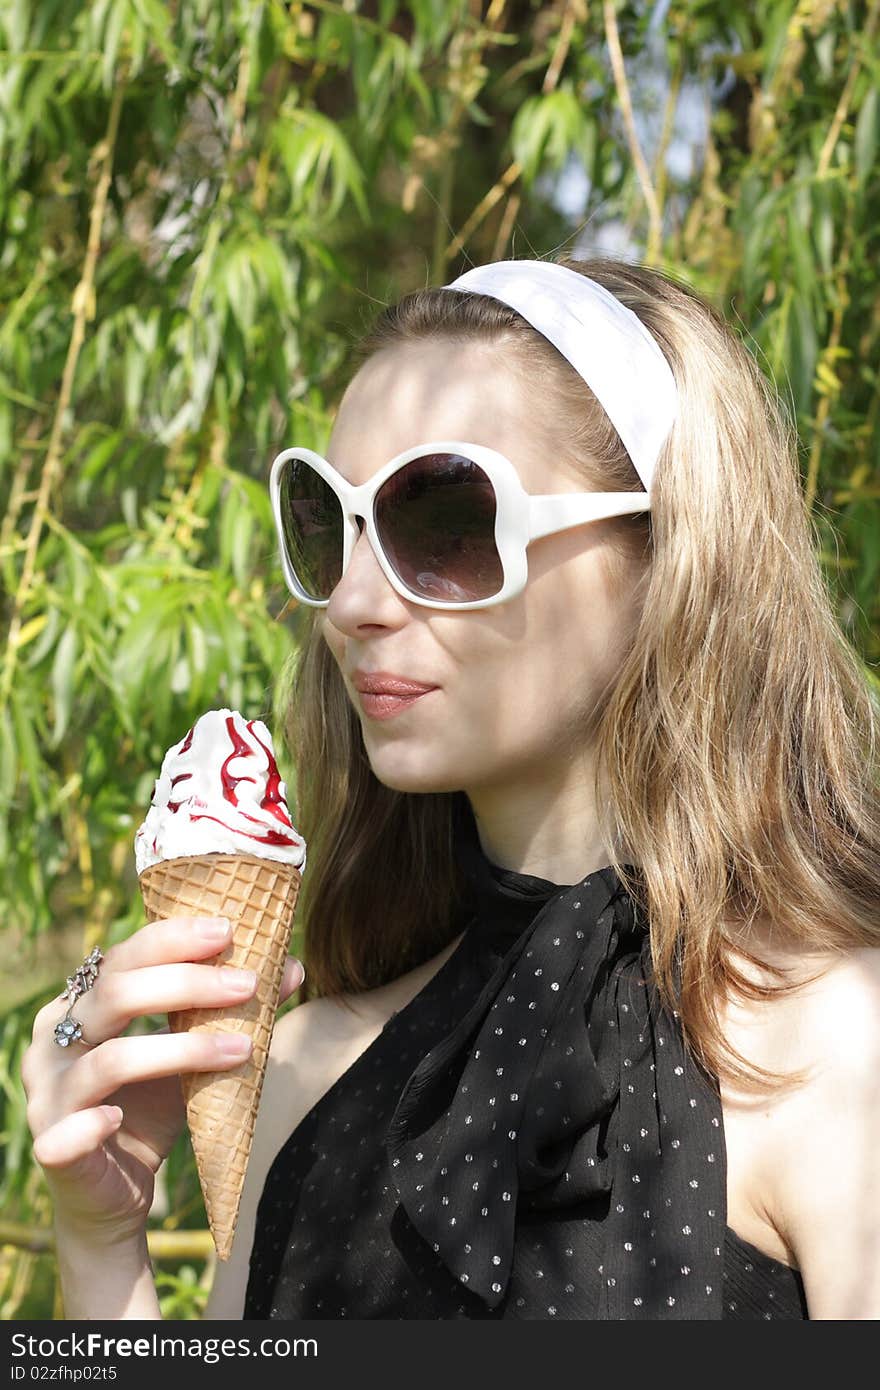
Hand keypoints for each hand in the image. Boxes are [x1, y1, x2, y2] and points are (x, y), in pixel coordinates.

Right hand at [22, 917, 304, 1245]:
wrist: (114, 1193)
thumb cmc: (150, 1106)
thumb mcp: (193, 1053)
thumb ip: (232, 1010)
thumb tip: (292, 968)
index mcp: (81, 1004)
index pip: (123, 957)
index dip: (173, 940)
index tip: (228, 931)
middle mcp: (54, 1039)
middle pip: (115, 994)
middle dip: (187, 984)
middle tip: (247, 984)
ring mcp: (47, 1092)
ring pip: (111, 1060)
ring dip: (182, 1051)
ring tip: (242, 1048)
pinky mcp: (52, 1146)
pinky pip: (64, 1133)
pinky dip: (90, 1124)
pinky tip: (116, 1118)